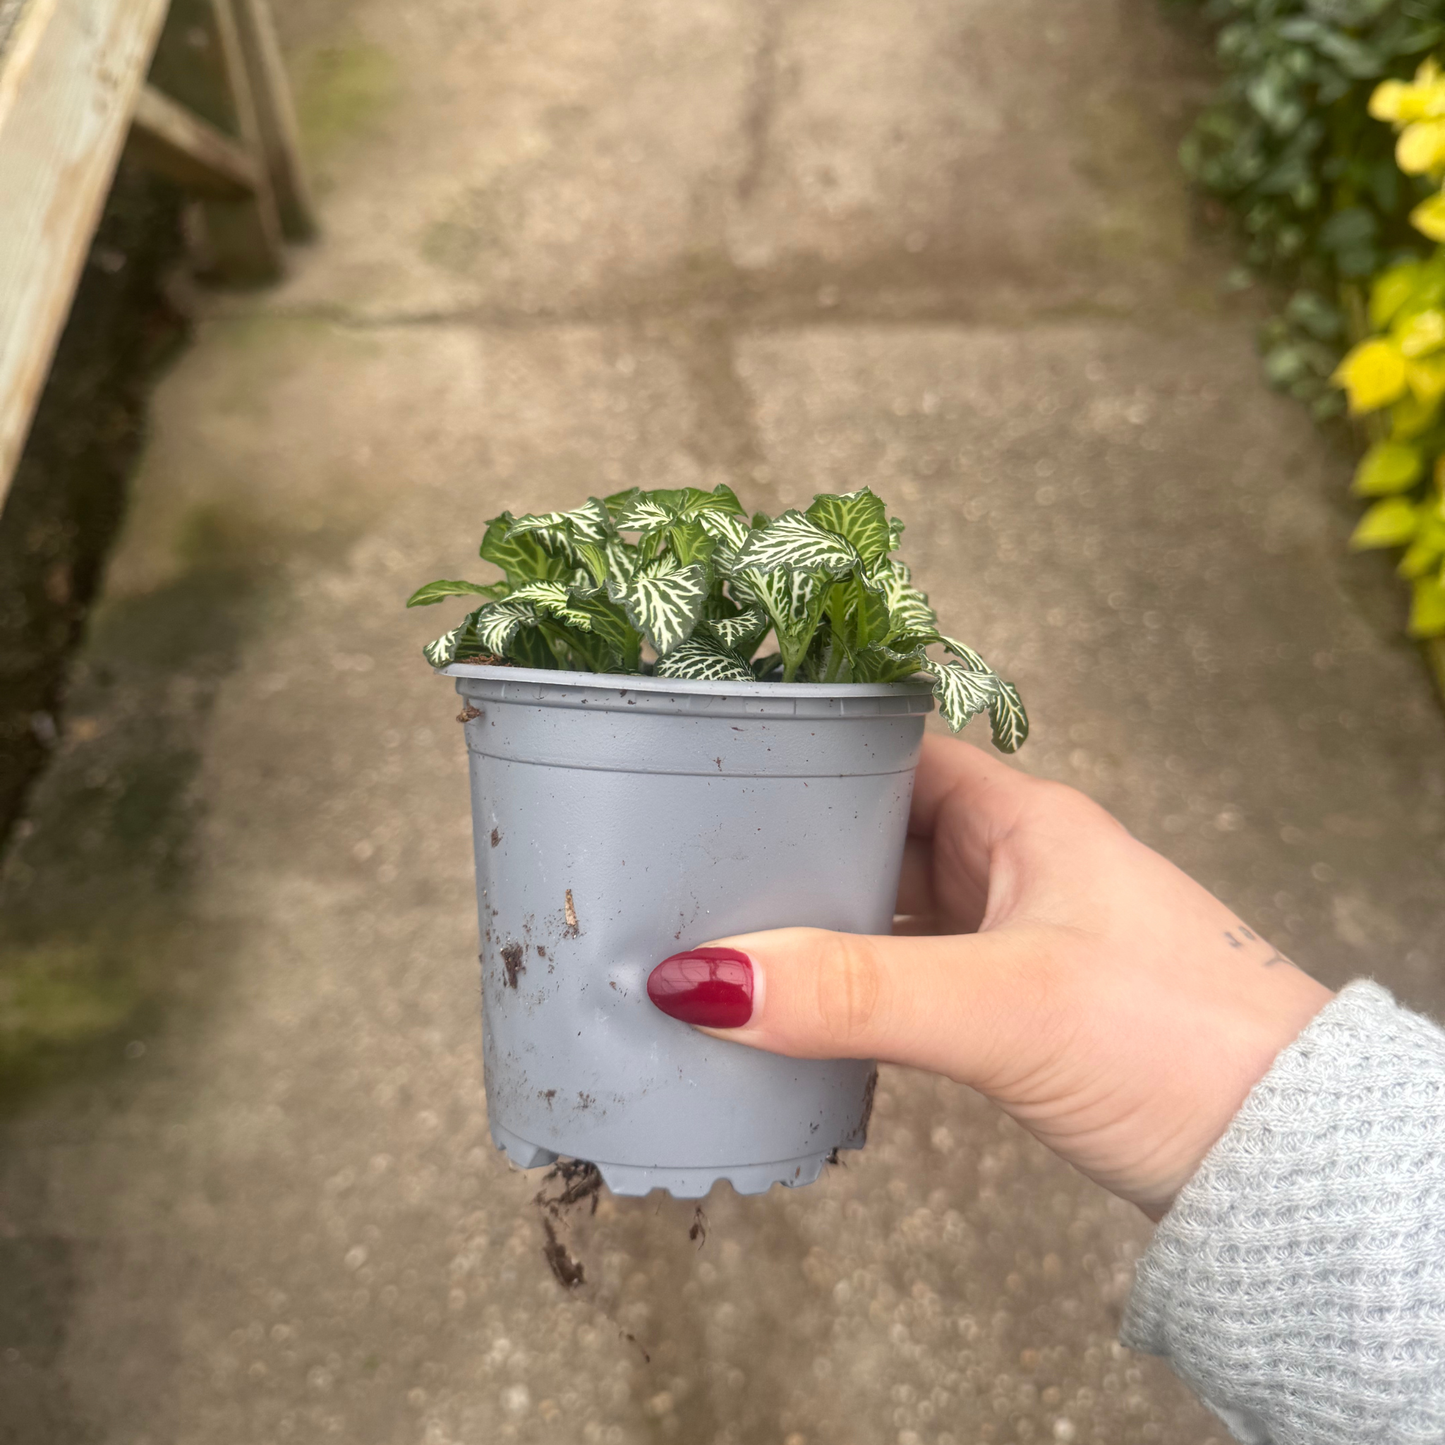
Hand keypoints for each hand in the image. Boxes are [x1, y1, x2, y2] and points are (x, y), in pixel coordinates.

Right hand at [647, 735, 1333, 1218]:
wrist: (1285, 1159)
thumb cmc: (1175, 1043)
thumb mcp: (1000, 1005)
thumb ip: (854, 991)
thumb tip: (701, 977)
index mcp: (1023, 821)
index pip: (894, 751)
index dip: (811, 750)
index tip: (720, 762)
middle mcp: (1018, 864)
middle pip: (882, 829)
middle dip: (797, 843)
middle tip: (693, 857)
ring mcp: (1020, 936)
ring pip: (896, 906)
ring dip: (825, 920)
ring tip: (723, 929)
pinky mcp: (1022, 1006)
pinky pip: (915, 971)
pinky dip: (860, 982)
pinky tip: (805, 1005)